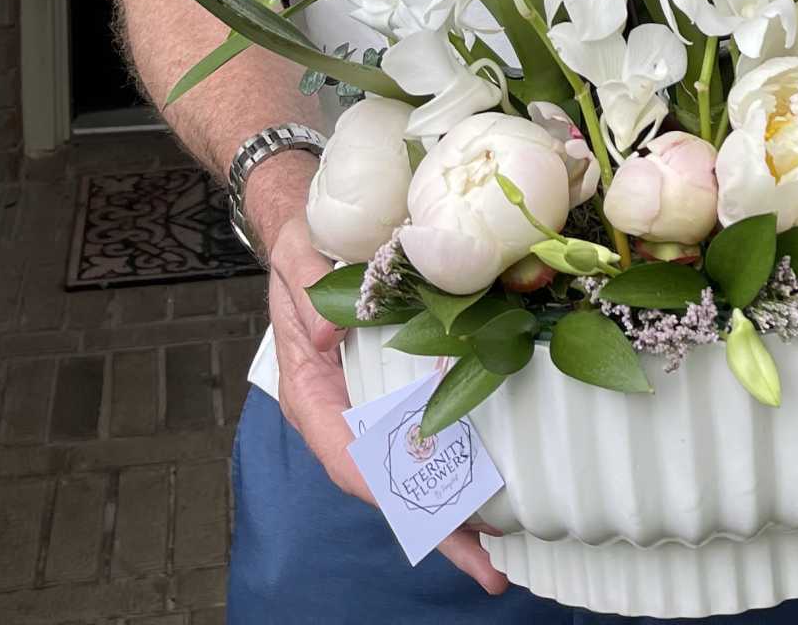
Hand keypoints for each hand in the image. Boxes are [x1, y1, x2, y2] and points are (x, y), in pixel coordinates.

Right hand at [267, 218, 507, 594]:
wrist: (307, 231)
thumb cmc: (302, 251)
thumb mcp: (297, 260)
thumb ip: (306, 290)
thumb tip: (331, 334)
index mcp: (311, 395)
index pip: (348, 460)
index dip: (391, 495)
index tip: (432, 520)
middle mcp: (340, 415)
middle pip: (386, 486)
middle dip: (435, 527)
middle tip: (488, 565)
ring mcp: (367, 410)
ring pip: (408, 475)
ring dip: (450, 512)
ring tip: (501, 549)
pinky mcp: (392, 395)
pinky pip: (422, 442)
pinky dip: (454, 470)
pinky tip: (491, 489)